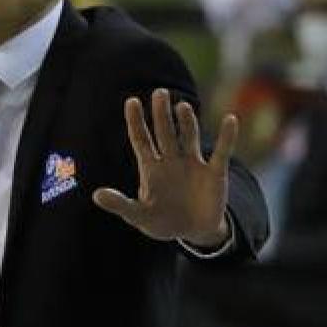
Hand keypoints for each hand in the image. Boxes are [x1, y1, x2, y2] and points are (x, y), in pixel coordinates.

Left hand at [93, 89, 237, 246]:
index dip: (136, 121)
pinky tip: (230, 120)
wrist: (194, 232)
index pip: (141, 139)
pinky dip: (227, 138)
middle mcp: (171, 160)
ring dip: (187, 122)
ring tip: (182, 106)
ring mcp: (193, 164)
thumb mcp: (139, 215)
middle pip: (164, 132)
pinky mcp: (214, 173)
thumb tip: (95, 195)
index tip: (131, 101)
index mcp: (151, 167)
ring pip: (189, 137)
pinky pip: (222, 152)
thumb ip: (120, 204)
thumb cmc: (163, 221)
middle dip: (161, 114)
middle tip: (159, 93)